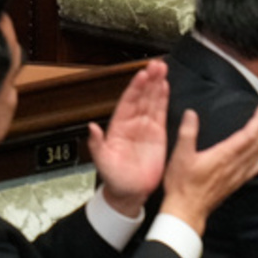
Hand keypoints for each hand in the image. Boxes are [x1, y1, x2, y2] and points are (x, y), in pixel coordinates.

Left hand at [92, 59, 170, 217]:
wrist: (130, 193)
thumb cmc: (115, 179)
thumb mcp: (102, 162)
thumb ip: (97, 144)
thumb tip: (91, 127)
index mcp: (118, 127)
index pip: (128, 102)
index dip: (135, 88)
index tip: (142, 74)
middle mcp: (132, 123)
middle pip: (142, 96)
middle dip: (149, 80)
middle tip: (157, 64)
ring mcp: (146, 127)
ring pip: (152, 100)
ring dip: (157, 84)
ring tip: (163, 68)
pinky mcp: (158, 133)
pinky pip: (161, 111)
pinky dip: (164, 98)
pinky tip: (166, 86)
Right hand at [158, 102, 257, 235]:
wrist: (186, 212)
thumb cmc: (182, 186)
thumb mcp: (180, 156)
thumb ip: (187, 133)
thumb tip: (191, 114)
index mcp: (224, 156)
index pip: (249, 134)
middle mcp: (236, 164)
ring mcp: (238, 174)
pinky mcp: (237, 182)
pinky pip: (256, 165)